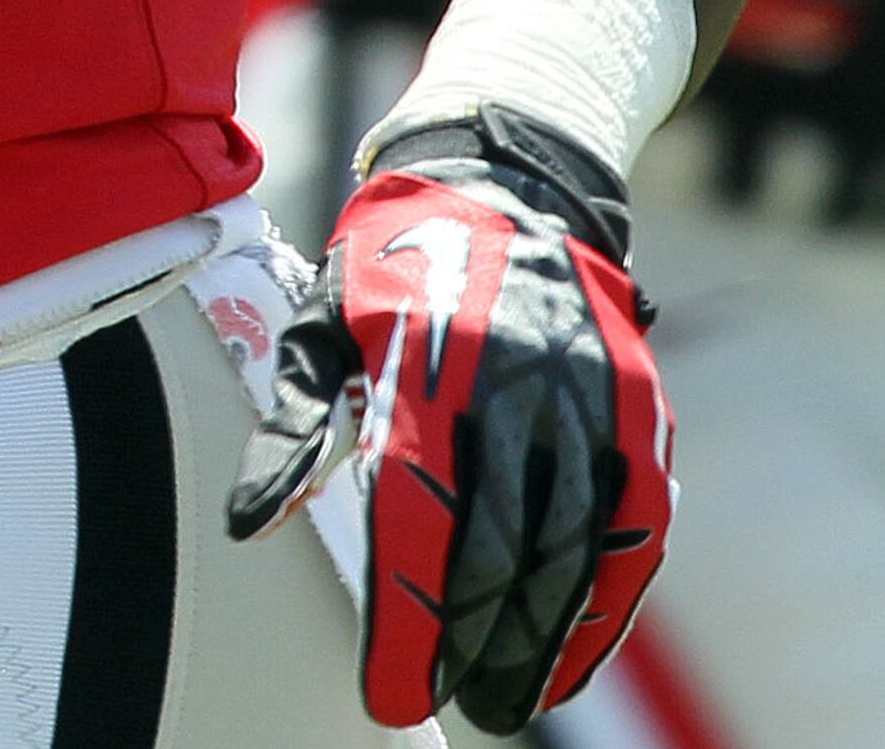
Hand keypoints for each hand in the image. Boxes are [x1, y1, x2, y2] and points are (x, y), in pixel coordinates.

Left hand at [226, 107, 670, 734]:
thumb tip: (248, 525)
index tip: (391, 693)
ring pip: (567, 552)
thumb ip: (293, 429)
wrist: (506, 187)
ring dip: (538, 642)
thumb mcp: (322, 328)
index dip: (405, 620)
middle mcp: (509, 390)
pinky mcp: (636, 415)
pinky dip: (605, 605)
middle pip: (495, 551)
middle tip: (452, 703)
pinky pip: (631, 532)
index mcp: (420, 369)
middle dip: (469, 643)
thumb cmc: (389, 267)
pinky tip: (574, 656)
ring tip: (507, 699)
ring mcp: (583, 403)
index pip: (414, 523)